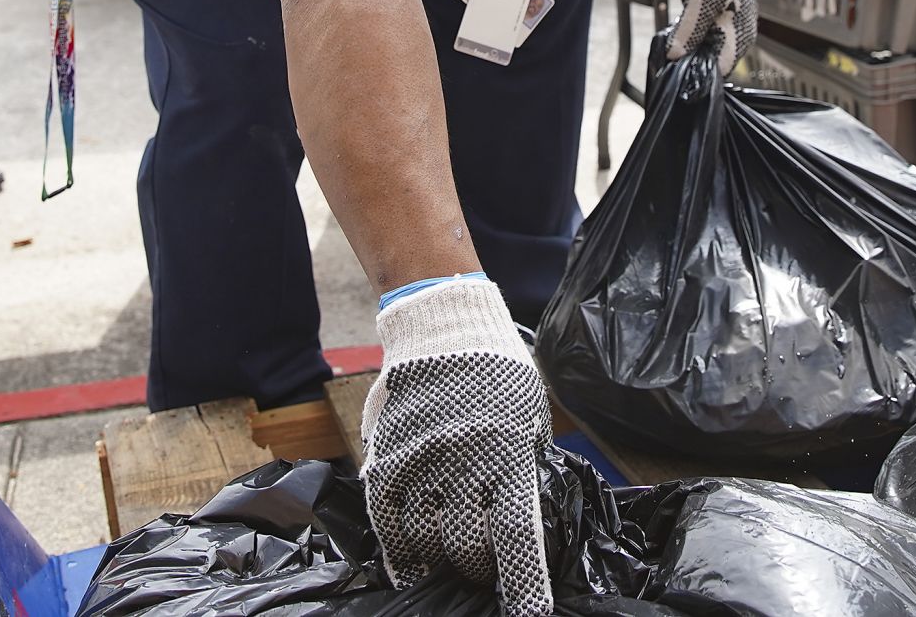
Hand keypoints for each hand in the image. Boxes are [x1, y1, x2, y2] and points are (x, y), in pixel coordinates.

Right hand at [362, 278, 551, 616]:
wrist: (443, 327)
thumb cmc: (498, 374)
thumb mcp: (528, 420)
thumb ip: (524, 471)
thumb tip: (528, 525)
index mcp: (506, 454)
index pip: (515, 537)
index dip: (523, 584)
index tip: (529, 613)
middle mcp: (461, 463)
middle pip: (467, 549)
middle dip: (481, 568)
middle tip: (486, 566)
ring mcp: (418, 463)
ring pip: (426, 542)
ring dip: (442, 561)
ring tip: (453, 557)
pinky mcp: (386, 459)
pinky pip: (389, 523)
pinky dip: (402, 551)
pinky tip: (413, 562)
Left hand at [668, 0, 756, 75]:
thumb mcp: (698, 3)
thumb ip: (688, 33)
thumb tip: (675, 56)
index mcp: (740, 35)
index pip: (719, 68)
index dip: (698, 68)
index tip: (677, 63)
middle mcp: (739, 35)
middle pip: (713, 59)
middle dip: (692, 54)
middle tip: (674, 43)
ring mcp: (731, 27)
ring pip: (706, 46)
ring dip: (691, 42)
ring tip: (681, 28)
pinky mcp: (722, 19)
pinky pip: (705, 34)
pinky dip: (693, 31)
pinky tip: (685, 21)